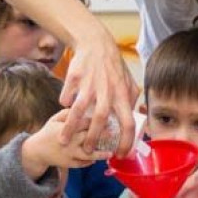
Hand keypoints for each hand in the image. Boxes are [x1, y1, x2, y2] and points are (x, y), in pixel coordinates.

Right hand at [21, 109, 110, 178]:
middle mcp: (68, 142)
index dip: (96, 119)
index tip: (108, 116)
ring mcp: (69, 154)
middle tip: (115, 132)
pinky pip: (83, 164)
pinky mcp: (69, 164)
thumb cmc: (49, 131)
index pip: (83, 123)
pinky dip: (91, 161)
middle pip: (88, 137)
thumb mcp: (55, 119)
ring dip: (100, 154)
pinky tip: (99, 157)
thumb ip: (68, 112)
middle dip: (102, 135)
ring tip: (111, 153)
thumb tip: (84, 107)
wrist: (37, 151)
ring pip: (87, 155)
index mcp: (64, 128)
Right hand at [59, 35, 139, 155]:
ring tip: (63, 140)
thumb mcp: (128, 81)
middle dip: (93, 138)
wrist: (96, 43)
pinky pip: (67, 96)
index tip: (120, 154)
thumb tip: (134, 118)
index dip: (126, 141)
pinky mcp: (75, 78)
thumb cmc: (113, 65)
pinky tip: (64, 109)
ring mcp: (89, 84)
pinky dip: (64, 103)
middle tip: (87, 150)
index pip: (128, 123)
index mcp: (122, 95)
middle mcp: (106, 91)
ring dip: (71, 127)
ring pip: (79, 110)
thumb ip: (131, 100)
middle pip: (101, 120)